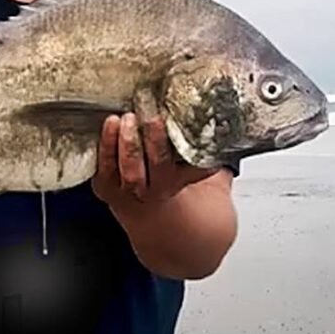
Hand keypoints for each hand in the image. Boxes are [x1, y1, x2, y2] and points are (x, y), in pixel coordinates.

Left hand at [92, 112, 217, 209]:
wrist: (146, 215)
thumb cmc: (171, 183)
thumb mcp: (197, 173)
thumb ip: (209, 153)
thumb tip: (230, 125)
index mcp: (182, 183)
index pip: (195, 168)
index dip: (195, 152)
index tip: (195, 130)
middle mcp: (157, 190)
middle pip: (159, 167)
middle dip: (156, 141)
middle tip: (154, 117)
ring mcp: (129, 190)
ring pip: (131, 170)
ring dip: (129, 143)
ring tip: (128, 118)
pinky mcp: (105, 186)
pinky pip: (104, 167)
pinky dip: (106, 145)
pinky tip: (110, 124)